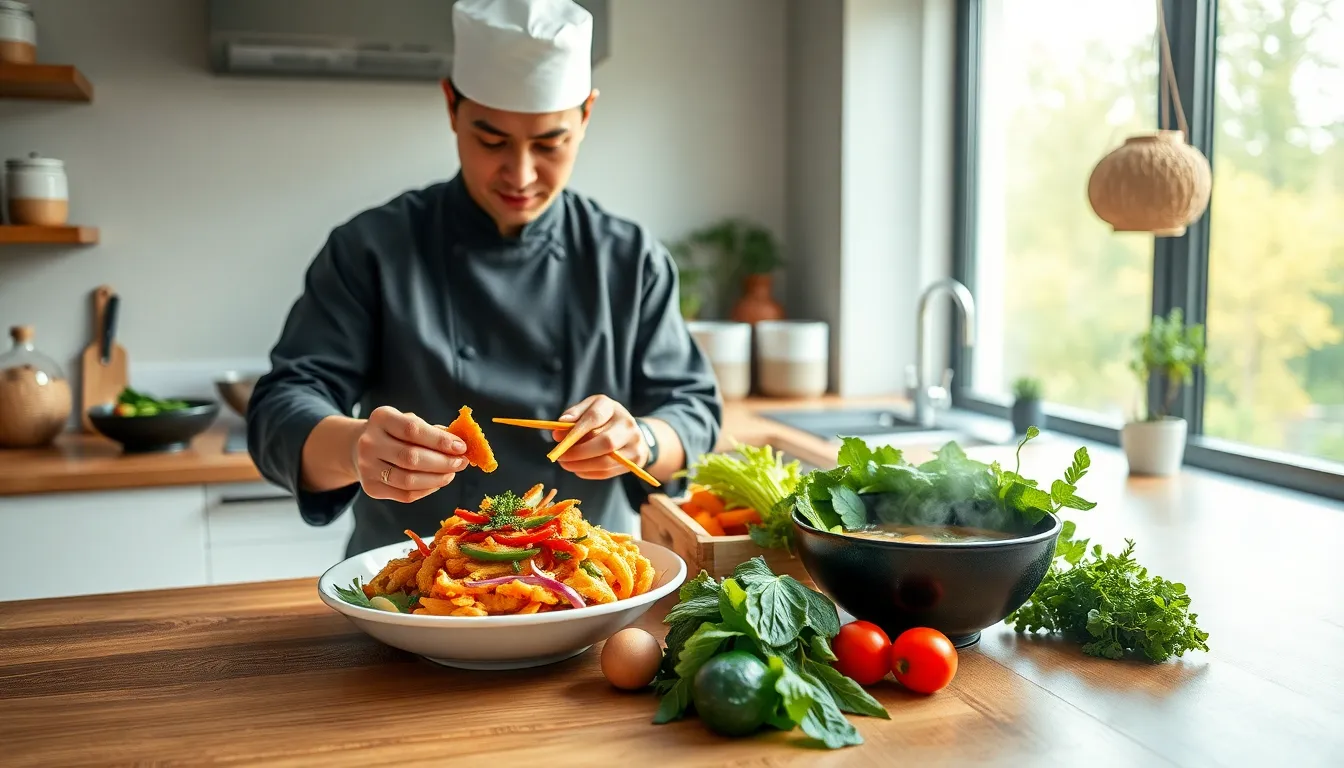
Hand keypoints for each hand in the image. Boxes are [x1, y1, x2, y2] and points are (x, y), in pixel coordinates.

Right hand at [353, 406, 469, 502]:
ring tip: (452, 473)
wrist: (359, 447)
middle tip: (462, 463)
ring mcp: (367, 467)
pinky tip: (437, 482)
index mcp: (381, 418)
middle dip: (443, 462)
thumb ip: (433, 431)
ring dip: (437, 479)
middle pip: (411, 458)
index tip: (461, 447)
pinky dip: (427, 490)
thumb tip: (460, 445)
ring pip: (408, 480)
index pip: (413, 430)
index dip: (440, 440)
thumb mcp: (409, 422)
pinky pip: (405, 495)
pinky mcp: (370, 488)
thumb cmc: (394, 433)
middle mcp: (369, 443)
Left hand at [550, 395, 648, 479]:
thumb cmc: (603, 419)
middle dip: (579, 452)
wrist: (630, 432)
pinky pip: (608, 472)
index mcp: (612, 408)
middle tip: (560, 457)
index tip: (557, 439)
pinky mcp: (636, 461)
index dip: (575, 430)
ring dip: (581, 466)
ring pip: (606, 461)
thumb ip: (573, 417)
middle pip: (606, 442)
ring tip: (566, 464)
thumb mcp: (588, 409)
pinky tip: (578, 469)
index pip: (595, 417)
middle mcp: (628, 425)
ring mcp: (635, 444)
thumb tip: (558, 434)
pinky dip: (588, 473)